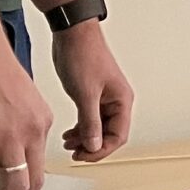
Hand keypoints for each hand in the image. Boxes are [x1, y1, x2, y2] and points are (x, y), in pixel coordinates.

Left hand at [54, 21, 134, 162]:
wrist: (72, 33)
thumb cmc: (83, 55)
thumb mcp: (86, 94)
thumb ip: (90, 123)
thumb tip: (94, 145)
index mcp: (122, 100)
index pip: (118, 136)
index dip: (101, 150)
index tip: (84, 156)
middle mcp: (116, 100)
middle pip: (109, 134)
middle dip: (92, 145)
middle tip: (74, 154)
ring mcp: (103, 97)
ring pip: (97, 127)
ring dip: (84, 138)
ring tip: (68, 144)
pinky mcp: (91, 94)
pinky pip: (89, 118)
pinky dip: (80, 128)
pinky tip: (68, 133)